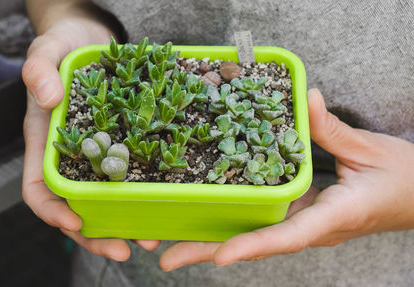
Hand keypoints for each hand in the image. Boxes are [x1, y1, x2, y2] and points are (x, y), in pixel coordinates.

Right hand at [22, 18, 159, 260]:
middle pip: (74, 208)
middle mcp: (69, 156)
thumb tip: (47, 98)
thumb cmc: (62, 44)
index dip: (52, 211)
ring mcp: (94, 154)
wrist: (89, 37)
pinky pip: (129, 178)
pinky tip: (163, 203)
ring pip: (104, 202)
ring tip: (150, 239)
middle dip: (95, 234)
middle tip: (125, 250)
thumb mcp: (47, 49)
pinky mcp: (119, 146)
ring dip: (123, 224)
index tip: (75, 221)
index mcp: (45, 142)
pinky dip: (143, 196)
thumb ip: (40, 70)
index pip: (38, 188)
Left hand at [159, 88, 413, 269]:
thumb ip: (332, 130)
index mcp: (334, 216)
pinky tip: (200, 217)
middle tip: (163, 256)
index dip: (253, 246)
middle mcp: (312, 227)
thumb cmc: (404, 177)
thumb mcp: (370, 149)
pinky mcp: (300, 214)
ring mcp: (303, 223)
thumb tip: (305, 99)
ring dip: (209, 239)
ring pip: (251, 236)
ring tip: (165, 241)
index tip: (219, 256)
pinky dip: (229, 222)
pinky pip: (260, 221)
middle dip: (208, 250)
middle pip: (254, 243)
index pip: (289, 236)